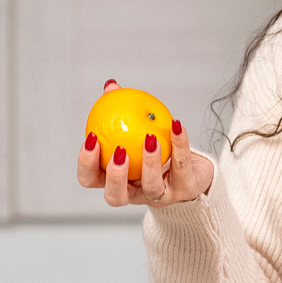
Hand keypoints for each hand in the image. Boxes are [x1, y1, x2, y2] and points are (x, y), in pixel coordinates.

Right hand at [77, 117, 213, 207]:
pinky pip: (181, 165)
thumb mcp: (137, 130)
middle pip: (115, 196)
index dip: (86, 164)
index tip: (92, 138)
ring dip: (149, 163)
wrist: (195, 169)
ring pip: (151, 187)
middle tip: (119, 151)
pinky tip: (176, 125)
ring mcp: (161, 196)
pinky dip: (179, 143)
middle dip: (114, 176)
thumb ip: (121, 111)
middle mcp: (136, 194)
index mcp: (117, 180)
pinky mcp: (186, 190)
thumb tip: (111, 86)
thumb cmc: (158, 150)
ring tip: (150, 139)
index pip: (91, 179)